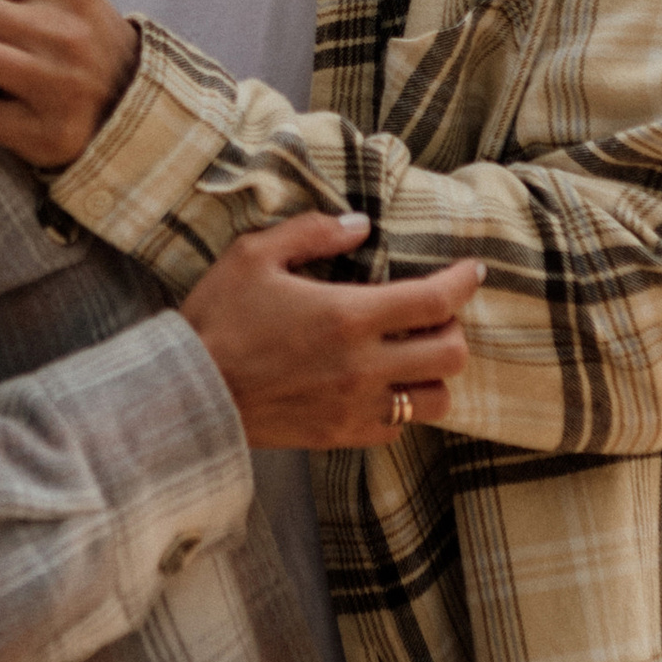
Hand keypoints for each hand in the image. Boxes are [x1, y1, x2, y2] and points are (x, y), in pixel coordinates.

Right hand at [181, 214, 483, 451]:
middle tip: (434, 315)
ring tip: (414, 356)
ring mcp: (356, 406)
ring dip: (434, 374)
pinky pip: (398, 429)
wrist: (189, 393)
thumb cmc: (218, 320)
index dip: (463, 282)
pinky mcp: (341, 435)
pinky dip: (402, 407)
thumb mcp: (253, 256)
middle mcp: (364, 366)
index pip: (434, 301)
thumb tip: (360, 225)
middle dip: (454, 329)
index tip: (472, 271)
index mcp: (348, 316)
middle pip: (452, 354)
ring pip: (436, 400)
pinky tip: (381, 387)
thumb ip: (312, 232)